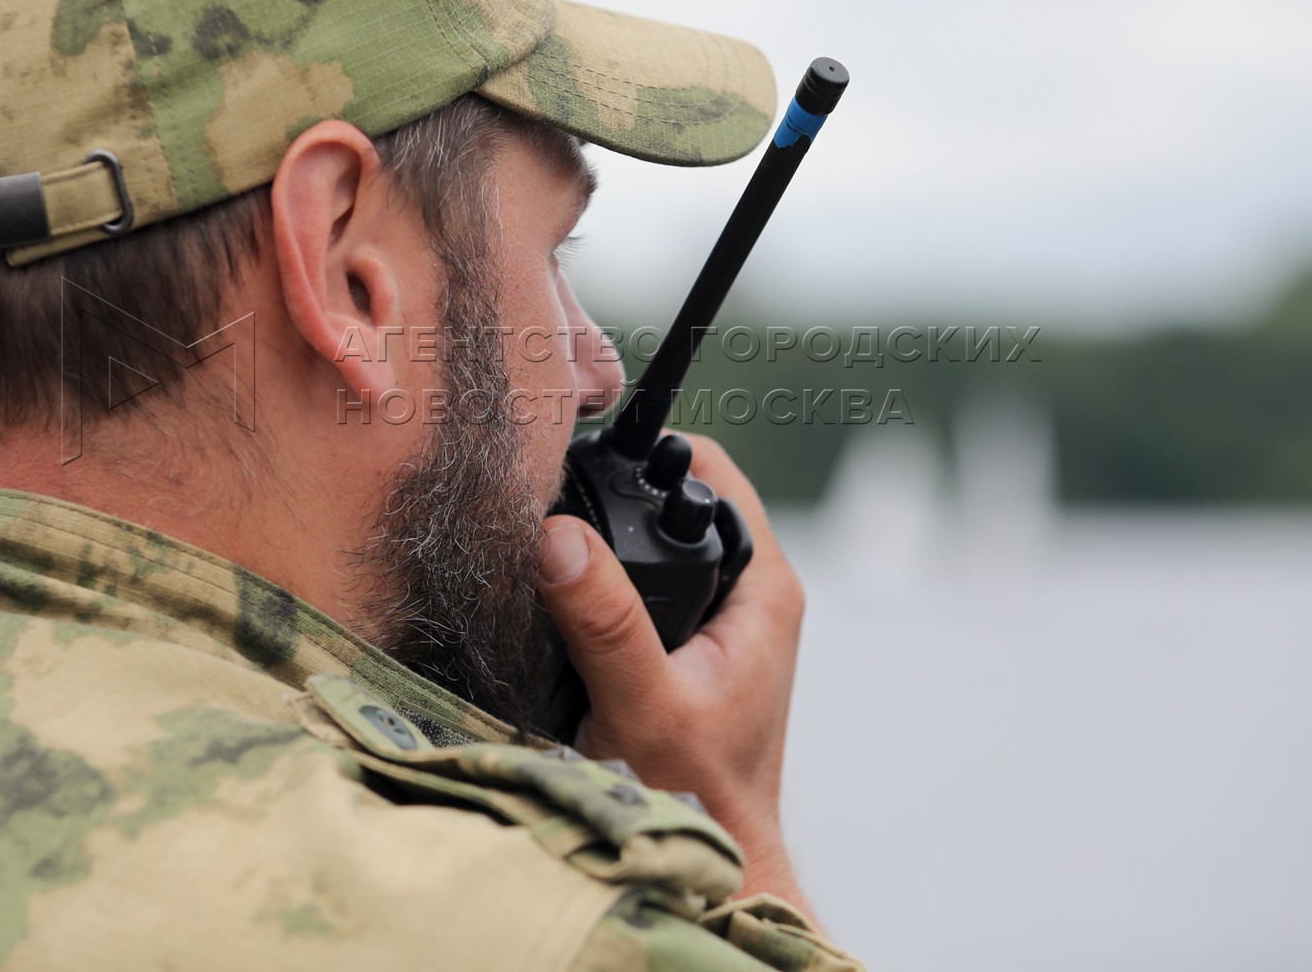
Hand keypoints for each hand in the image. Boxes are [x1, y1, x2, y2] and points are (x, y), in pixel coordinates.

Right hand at [536, 433, 812, 916]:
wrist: (718, 859)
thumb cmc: (696, 795)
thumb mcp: (642, 704)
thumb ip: (605, 621)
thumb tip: (557, 536)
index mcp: (765, 588)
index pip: (711, 471)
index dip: (650, 452)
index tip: (583, 451)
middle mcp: (752, 593)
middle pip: (681, 500)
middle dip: (619, 491)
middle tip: (549, 490)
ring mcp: (725, 619)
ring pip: (662, 543)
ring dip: (609, 537)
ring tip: (546, 532)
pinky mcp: (695, 645)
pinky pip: (649, 584)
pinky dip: (606, 579)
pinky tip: (561, 588)